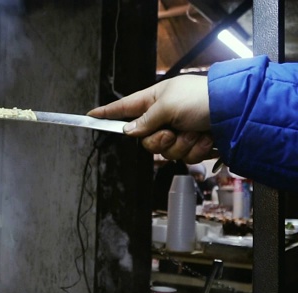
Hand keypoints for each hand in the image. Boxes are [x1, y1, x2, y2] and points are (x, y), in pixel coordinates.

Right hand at [87, 75, 217, 163]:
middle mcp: (164, 117)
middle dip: (159, 141)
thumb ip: (145, 120)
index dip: (107, 113)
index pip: (124, 108)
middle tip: (171, 132)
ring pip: (165, 152)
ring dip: (181, 145)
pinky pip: (184, 157)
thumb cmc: (202, 99)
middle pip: (145, 140)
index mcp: (155, 100)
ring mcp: (179, 132)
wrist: (236, 112)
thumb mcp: (168, 104)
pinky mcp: (193, 145)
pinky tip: (206, 139)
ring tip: (196, 132)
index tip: (90, 116)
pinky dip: (195, 150)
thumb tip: (129, 131)